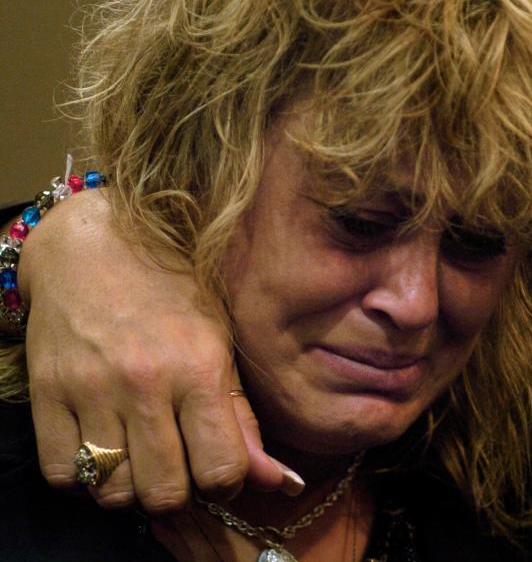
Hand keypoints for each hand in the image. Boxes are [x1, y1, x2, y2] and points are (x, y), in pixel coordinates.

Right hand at [18, 190, 297, 512]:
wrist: (97, 244)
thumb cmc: (174, 292)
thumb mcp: (223, 344)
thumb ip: (244, 418)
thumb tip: (279, 482)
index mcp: (200, 367)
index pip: (221, 470)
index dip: (226, 484)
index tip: (221, 471)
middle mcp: (146, 381)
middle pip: (165, 492)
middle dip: (180, 494)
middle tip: (180, 468)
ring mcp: (91, 388)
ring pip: (114, 491)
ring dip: (132, 488)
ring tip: (142, 457)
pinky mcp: (46, 391)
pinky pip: (62, 474)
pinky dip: (84, 479)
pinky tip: (103, 451)